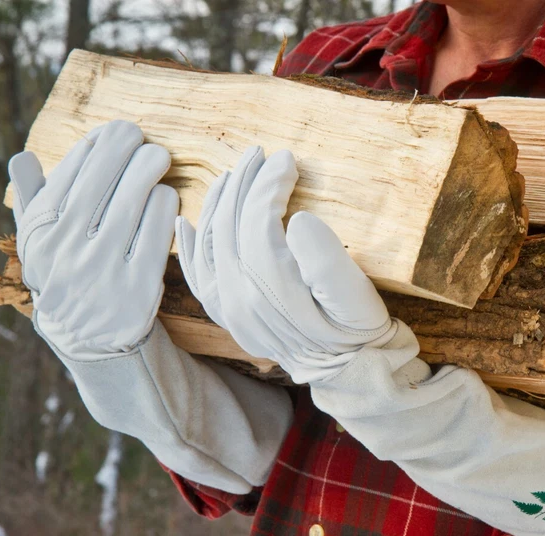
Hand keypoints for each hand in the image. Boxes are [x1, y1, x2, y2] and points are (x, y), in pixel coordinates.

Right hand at [9, 120, 178, 359]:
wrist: (90, 337)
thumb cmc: (67, 271)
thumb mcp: (38, 241)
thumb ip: (31, 199)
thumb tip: (21, 157)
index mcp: (40, 229)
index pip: (74, 166)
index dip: (101, 141)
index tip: (117, 134)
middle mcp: (67, 248)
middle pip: (108, 174)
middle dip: (131, 147)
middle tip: (146, 142)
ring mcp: (103, 268)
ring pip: (137, 196)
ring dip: (152, 170)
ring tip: (158, 162)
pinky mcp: (139, 286)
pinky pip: (160, 227)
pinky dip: (167, 204)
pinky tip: (167, 197)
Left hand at [175, 146, 394, 383]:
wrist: (348, 371)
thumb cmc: (358, 329)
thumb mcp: (356, 297)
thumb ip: (328, 261)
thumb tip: (298, 220)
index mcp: (271, 289)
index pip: (257, 220)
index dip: (269, 184)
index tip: (287, 159)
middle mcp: (239, 299)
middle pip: (229, 226)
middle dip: (244, 183)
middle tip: (261, 154)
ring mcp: (229, 309)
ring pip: (208, 244)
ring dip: (218, 203)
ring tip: (234, 173)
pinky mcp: (229, 316)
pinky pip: (197, 275)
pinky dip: (190, 244)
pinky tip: (187, 219)